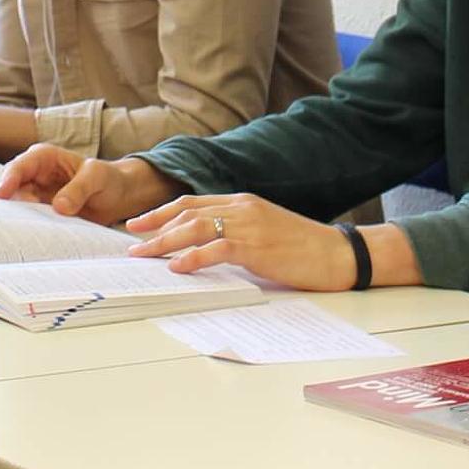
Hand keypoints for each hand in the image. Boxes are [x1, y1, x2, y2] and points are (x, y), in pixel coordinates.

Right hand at [0, 145, 179, 226]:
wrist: (118, 196)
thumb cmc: (108, 179)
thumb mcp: (97, 178)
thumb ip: (79, 188)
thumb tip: (59, 206)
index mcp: (44, 157)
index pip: (18, 167)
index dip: (6, 182)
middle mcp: (34, 175)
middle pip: (9, 189)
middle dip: (3, 205)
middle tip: (0, 223)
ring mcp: (35, 196)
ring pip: (14, 208)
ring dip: (13, 221)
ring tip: (9, 236)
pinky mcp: (41, 214)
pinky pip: (27, 222)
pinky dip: (24, 231)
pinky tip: (25, 242)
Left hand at [126, 194, 356, 290]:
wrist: (338, 253)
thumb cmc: (303, 247)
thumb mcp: (265, 231)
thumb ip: (237, 232)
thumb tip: (205, 246)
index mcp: (242, 202)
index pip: (192, 203)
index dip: (161, 212)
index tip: (138, 223)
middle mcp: (242, 208)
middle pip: (186, 212)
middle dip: (154, 225)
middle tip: (130, 239)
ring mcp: (249, 225)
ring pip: (195, 228)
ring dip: (164, 241)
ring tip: (143, 255)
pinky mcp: (257, 247)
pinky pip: (217, 249)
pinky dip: (193, 257)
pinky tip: (176, 266)